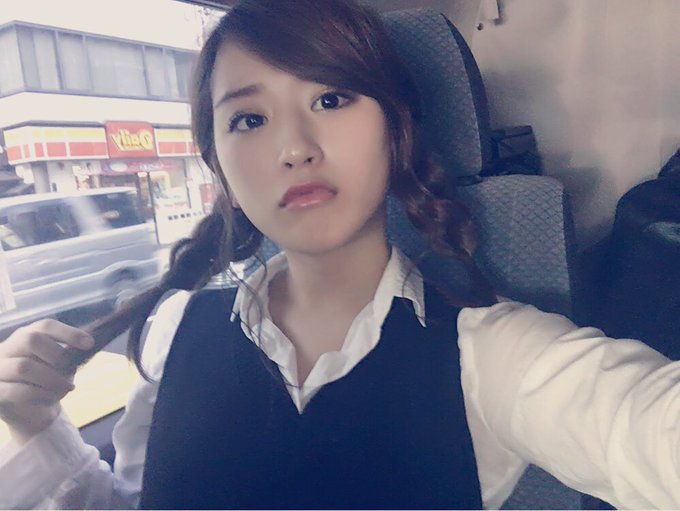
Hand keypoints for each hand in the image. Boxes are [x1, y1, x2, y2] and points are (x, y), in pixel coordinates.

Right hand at [0, 319, 93, 443]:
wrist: (33, 412)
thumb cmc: (48, 381)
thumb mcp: (61, 366)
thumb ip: (68, 355)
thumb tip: (85, 347)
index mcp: (27, 335)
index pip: (46, 326)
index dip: (69, 333)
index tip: (89, 344)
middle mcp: (8, 347)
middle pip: (30, 339)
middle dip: (57, 355)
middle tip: (71, 370)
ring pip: (23, 367)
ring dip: (52, 379)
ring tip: (67, 388)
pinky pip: (17, 391)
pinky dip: (40, 395)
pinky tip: (52, 399)